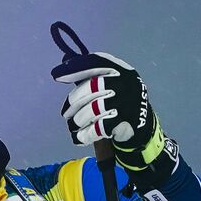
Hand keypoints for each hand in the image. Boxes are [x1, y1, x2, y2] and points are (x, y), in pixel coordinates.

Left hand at [52, 51, 178, 187]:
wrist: (143, 128)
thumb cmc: (120, 104)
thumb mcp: (112, 84)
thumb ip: (93, 77)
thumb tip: (65, 70)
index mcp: (121, 70)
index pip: (95, 63)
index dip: (75, 68)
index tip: (57, 75)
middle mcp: (125, 82)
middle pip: (91, 87)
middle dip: (74, 102)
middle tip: (66, 114)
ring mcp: (127, 101)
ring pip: (93, 109)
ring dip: (79, 120)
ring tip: (74, 126)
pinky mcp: (126, 120)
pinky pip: (99, 127)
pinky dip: (86, 134)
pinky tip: (80, 137)